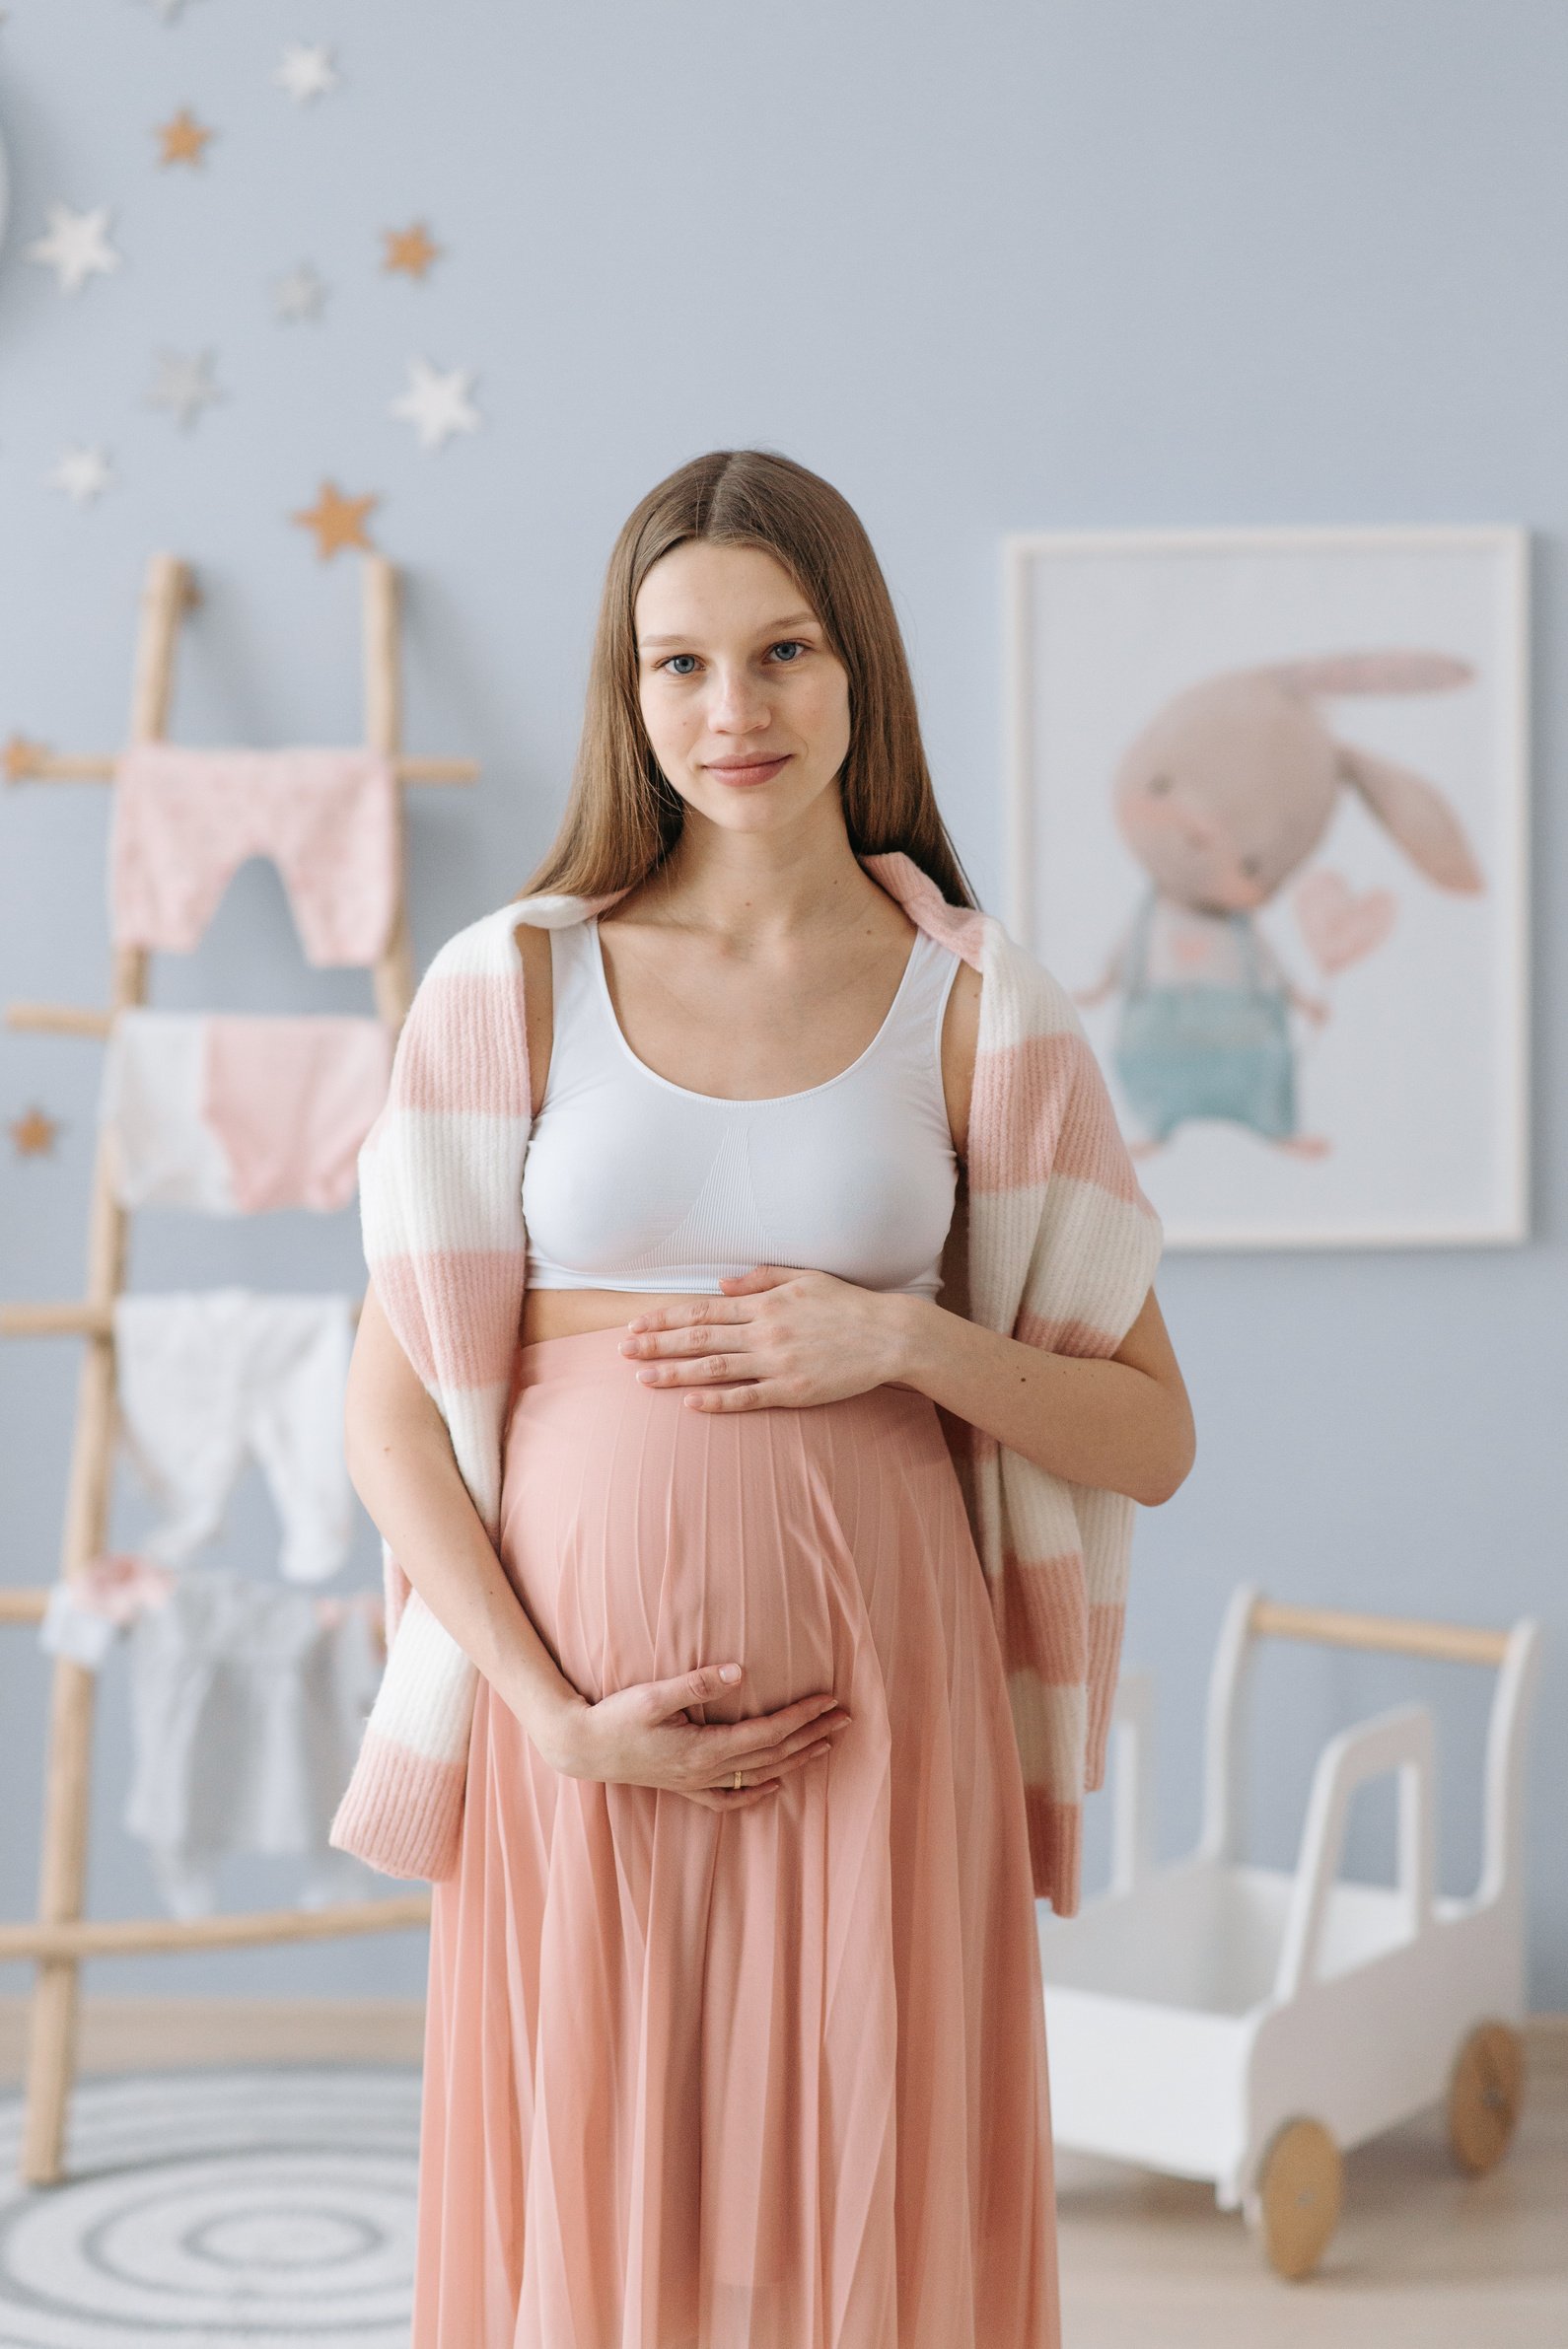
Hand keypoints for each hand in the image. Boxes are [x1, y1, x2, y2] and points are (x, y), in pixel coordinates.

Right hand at [535, 1664, 851, 1811]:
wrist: (582, 1748)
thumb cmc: (616, 1717)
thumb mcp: (653, 1695)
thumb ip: (698, 1683)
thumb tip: (740, 1671)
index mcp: (704, 1749)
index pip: (767, 1732)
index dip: (802, 1716)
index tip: (830, 1700)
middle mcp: (707, 1771)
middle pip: (773, 1755)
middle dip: (813, 1736)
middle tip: (846, 1718)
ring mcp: (697, 1782)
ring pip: (759, 1775)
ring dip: (796, 1760)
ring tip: (827, 1745)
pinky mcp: (684, 1785)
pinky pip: (730, 1797)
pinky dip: (756, 1793)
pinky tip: (774, 1787)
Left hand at [617, 1265, 919, 1410]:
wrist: (889, 1336)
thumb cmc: (848, 1305)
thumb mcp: (804, 1278)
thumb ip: (761, 1279)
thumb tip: (721, 1282)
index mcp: (765, 1303)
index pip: (703, 1309)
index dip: (666, 1318)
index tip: (637, 1324)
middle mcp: (765, 1331)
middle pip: (699, 1337)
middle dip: (657, 1345)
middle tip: (622, 1351)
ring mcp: (777, 1362)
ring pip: (715, 1367)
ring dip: (676, 1373)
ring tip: (643, 1379)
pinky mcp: (793, 1390)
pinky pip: (748, 1397)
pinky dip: (718, 1400)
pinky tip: (690, 1404)